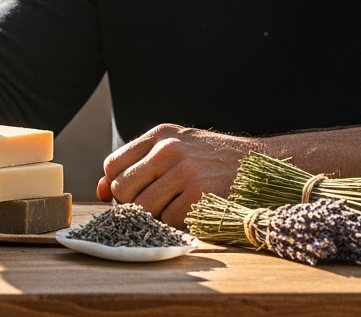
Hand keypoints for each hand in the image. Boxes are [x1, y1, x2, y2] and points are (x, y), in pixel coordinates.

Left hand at [96, 124, 255, 226]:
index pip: (112, 165)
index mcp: (160, 135)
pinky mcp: (200, 195)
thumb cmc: (213, 160)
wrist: (261, 165)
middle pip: (121, 189)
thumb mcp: (176, 149)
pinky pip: (167, 220)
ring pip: (141, 207)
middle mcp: (168, 149)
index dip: (115, 186)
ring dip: (153, 217)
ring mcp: (184, 172)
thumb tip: (99, 190)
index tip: (131, 195)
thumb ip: (139, 165)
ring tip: (172, 209)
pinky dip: (174, 225)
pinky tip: (189, 214)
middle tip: (153, 205)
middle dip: (131, 204)